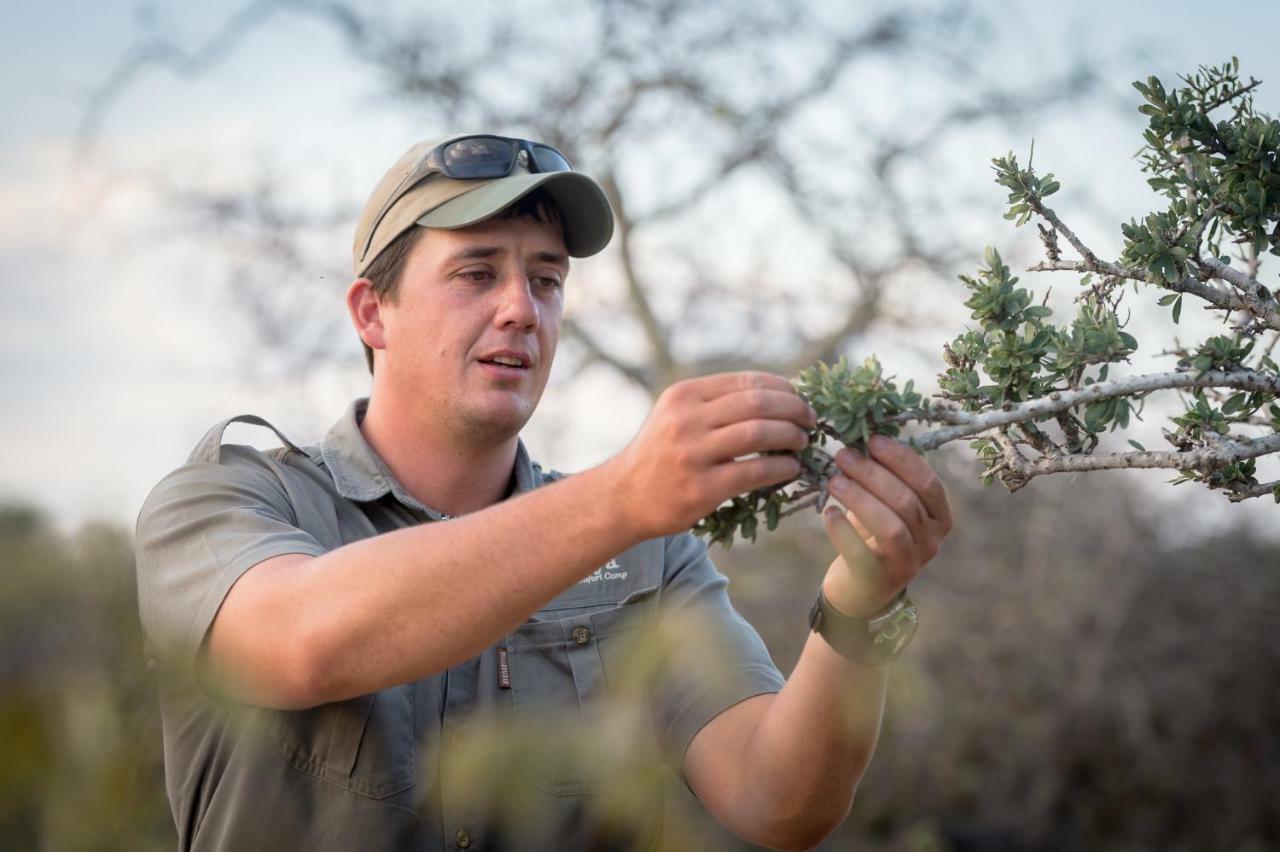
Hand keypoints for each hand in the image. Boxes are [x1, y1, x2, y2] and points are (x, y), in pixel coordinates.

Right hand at [610, 372, 815, 539]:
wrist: (623, 496)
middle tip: (810, 421)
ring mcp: (693, 454)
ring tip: (801, 443)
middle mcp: (687, 419)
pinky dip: (781, 468)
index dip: (783, 389)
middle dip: (794, 410)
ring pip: (760, 433)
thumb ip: (715, 402)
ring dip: (791, 436)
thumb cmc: (659, 454)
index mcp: (684, 395)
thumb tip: (778, 394)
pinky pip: (755, 471)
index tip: (800, 400)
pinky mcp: (701, 488)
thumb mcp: (676, 415)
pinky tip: (790, 469)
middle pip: (759, 403)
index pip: (748, 382)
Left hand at [821, 435, 951, 616]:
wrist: (862, 589)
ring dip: (860, 498)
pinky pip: (861, 553)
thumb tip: (861, 439)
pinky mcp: (879, 579)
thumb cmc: (874, 537)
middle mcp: (931, 541)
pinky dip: (843, 531)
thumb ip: (885, 479)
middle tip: (843, 455)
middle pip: (905, 501)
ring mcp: (908, 563)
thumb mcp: (887, 507)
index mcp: (939, 518)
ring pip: (890, 526)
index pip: (927, 482)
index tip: (872, 441)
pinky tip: (828, 513)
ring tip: (833, 481)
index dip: (900, 459)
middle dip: (872, 474)